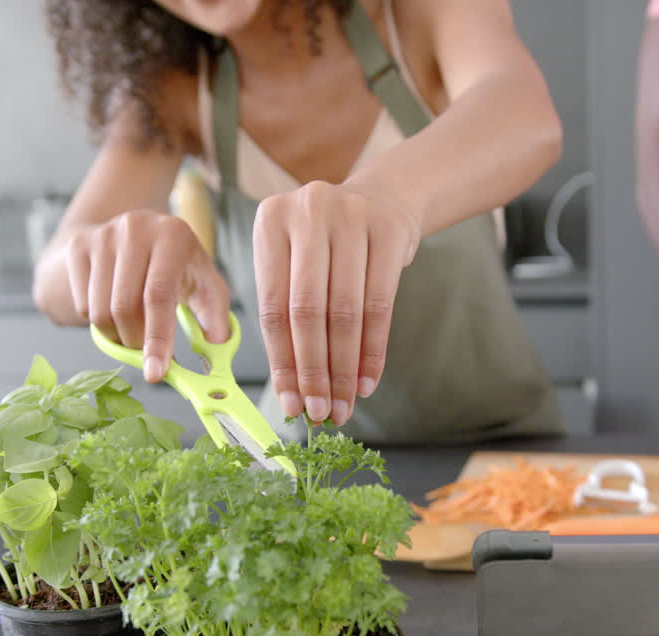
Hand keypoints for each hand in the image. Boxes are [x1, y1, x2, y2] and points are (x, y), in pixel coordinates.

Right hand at [64, 209, 230, 382]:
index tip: (155, 373)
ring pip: (99, 310)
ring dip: (116, 335)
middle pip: (124, 307)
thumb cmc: (179, 266)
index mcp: (173, 236)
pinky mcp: (78, 245)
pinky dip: (98, 322)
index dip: (157, 338)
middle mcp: (135, 228)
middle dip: (134, 342)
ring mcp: (103, 234)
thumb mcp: (206, 285)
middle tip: (145, 351)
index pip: (158, 296)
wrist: (140, 233)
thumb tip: (215, 352)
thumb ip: (216, 319)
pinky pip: (82, 304)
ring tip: (133, 329)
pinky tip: (115, 309)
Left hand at [252, 180, 422, 426]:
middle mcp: (307, 212)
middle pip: (307, 310)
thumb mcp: (296, 261)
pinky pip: (380, 304)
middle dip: (313, 370)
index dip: (282, 361)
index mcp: (270, 221)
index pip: (272, 306)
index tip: (290, 403)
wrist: (383, 200)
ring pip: (345, 311)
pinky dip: (373, 349)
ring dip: (344, 367)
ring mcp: (350, 216)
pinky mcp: (388, 229)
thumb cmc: (329, 245)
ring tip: (344, 404)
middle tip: (319, 411)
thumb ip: (286, 314)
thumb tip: (291, 391)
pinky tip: (367, 379)